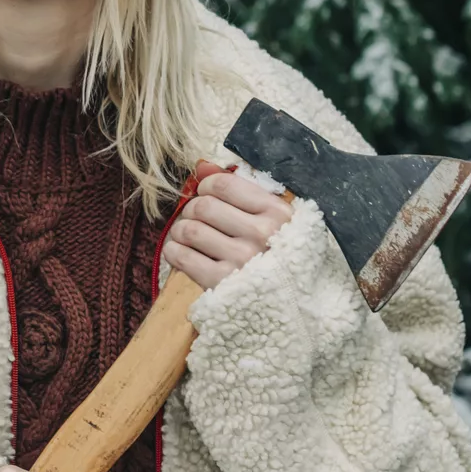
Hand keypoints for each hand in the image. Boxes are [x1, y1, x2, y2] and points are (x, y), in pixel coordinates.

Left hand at [159, 164, 293, 290]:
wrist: (296, 305)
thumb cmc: (282, 255)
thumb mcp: (274, 219)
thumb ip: (240, 188)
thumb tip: (202, 166)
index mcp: (278, 213)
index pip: (224, 185)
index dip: (207, 186)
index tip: (207, 194)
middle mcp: (261, 235)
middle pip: (203, 206)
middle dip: (193, 208)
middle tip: (197, 217)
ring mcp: (241, 260)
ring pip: (189, 229)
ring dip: (180, 230)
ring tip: (188, 235)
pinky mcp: (222, 284)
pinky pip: (181, 256)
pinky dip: (173, 251)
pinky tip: (180, 252)